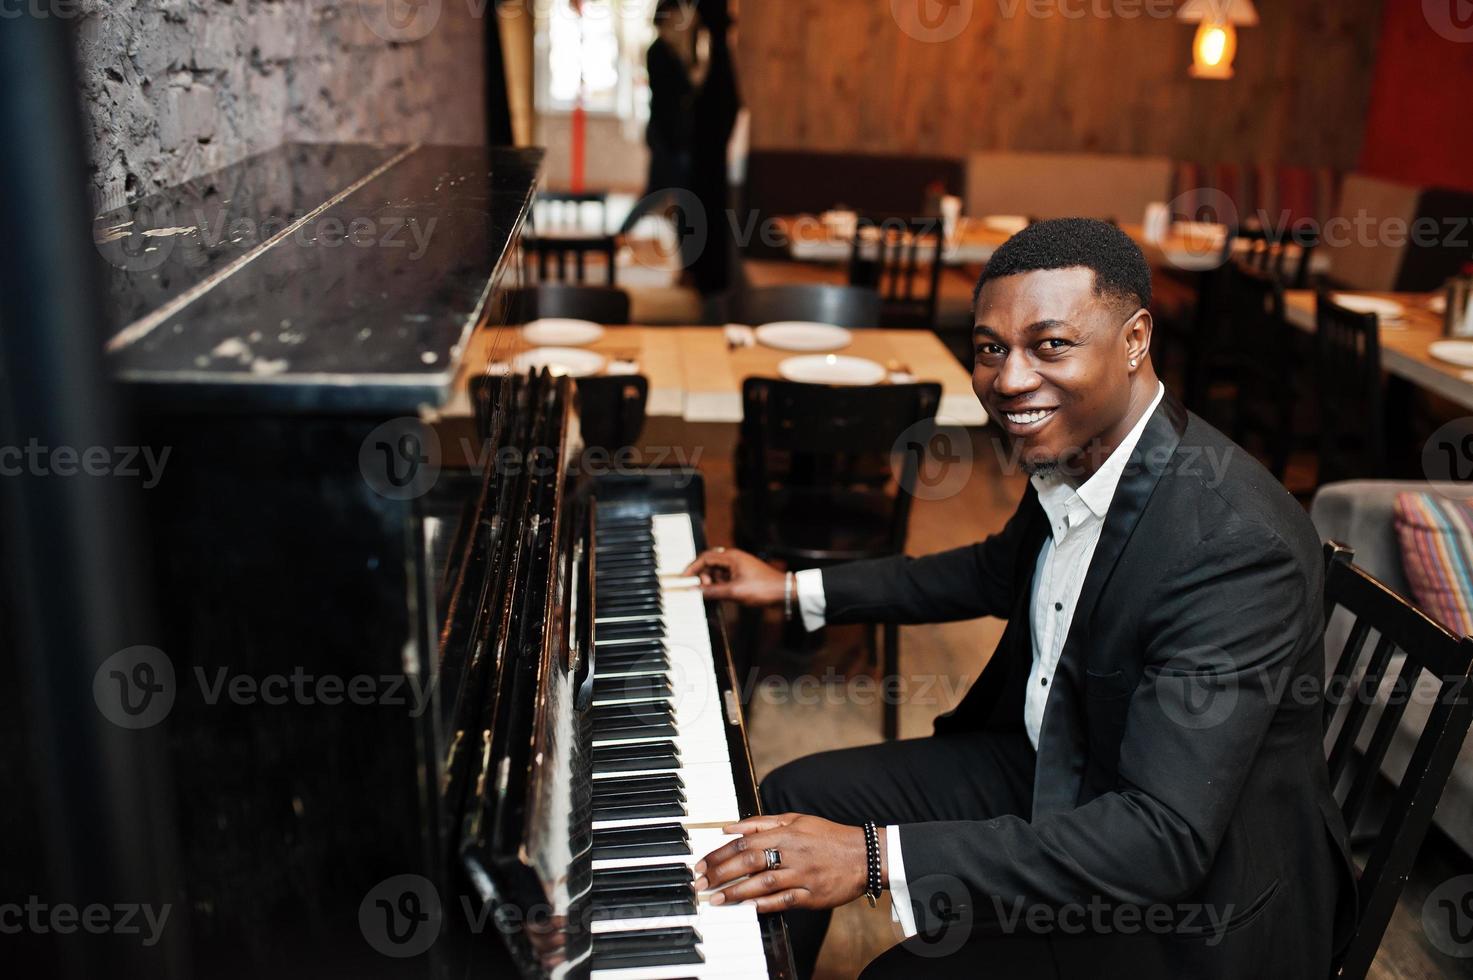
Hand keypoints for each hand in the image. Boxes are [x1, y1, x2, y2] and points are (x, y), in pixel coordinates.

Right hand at [682, 547, 785, 605]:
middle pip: (710, 564)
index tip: (684, 578)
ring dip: (714, 583)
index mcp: (731, 557)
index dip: (692, 568)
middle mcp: (734, 558)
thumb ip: (712, 591)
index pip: (704, 557)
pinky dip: (722, 585)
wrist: (784, 592)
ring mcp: (739, 566)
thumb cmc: (763, 588)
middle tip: (706, 590)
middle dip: (704, 577)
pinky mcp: (742, 574)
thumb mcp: (734, 592)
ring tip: (719, 594)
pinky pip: (726, 578)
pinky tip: (725, 595)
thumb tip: (694, 591)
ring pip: (717, 572)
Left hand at [692, 813, 879, 912]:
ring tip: (717, 900)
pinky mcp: (812, 896)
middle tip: (701, 885)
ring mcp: (802, 875)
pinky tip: (748, 908)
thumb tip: (729, 826)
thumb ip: (761, 822)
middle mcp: (791, 853)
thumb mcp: (795, 820)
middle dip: (720, 874)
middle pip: (749, 862)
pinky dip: (766, 905)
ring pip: (763, 883)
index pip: (743, 842)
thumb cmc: (827, 836)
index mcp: (785, 833)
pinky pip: (785, 901)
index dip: (719, 854)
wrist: (864, 854)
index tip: (701, 865)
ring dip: (736, 892)